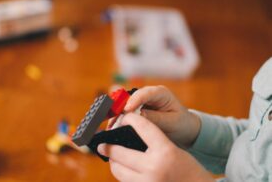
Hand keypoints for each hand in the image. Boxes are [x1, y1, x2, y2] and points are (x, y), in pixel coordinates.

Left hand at [98, 113, 213, 181]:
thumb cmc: (190, 171)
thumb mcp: (175, 151)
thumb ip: (154, 143)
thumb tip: (130, 137)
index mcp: (165, 152)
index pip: (143, 127)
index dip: (130, 119)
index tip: (124, 118)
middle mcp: (153, 168)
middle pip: (120, 152)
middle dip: (108, 146)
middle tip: (102, 144)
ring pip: (118, 170)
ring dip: (113, 162)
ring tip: (113, 157)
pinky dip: (122, 174)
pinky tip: (124, 169)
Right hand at [110, 85, 200, 146]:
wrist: (183, 128)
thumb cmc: (180, 123)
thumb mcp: (172, 122)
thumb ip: (156, 118)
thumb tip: (138, 116)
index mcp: (161, 93)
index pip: (146, 93)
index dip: (134, 100)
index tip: (126, 109)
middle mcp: (149, 94)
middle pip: (131, 96)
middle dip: (120, 106)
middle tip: (112, 118)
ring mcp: (142, 101)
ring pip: (125, 103)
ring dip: (116, 113)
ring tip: (110, 125)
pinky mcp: (137, 109)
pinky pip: (125, 111)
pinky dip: (118, 118)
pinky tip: (112, 126)